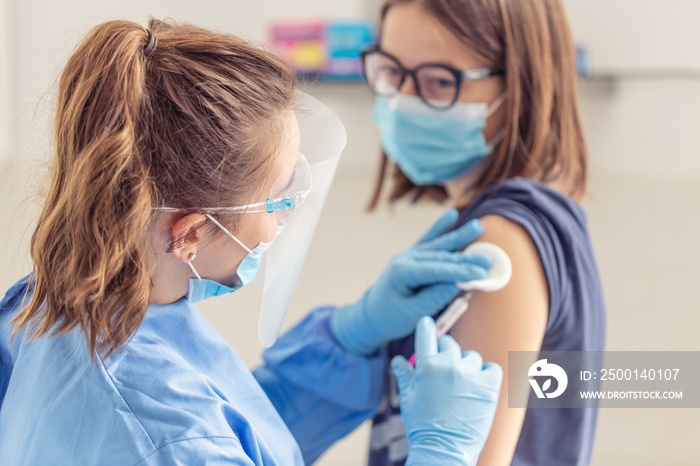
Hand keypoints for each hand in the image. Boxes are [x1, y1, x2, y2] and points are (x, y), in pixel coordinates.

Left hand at [331, 209, 490, 354]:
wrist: (371, 316)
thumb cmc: (390, 318)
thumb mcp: (412, 313)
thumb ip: (433, 297)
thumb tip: (457, 284)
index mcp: (402, 272)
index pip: (436, 270)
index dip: (460, 272)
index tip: (481, 273)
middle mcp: (405, 259)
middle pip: (441, 256)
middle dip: (466, 258)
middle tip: (489, 258)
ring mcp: (409, 255)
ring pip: (438, 245)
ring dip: (459, 237)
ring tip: (478, 227)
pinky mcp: (413, 257)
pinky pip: (429, 240)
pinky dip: (440, 228)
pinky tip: (451, 215)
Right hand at [393, 317, 501, 465]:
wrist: (444, 449)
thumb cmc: (423, 425)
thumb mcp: (408, 399)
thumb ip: (405, 375)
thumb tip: (398, 360)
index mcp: (426, 366)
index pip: (426, 336)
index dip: (426, 327)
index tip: (427, 322)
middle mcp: (448, 365)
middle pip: (450, 344)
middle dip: (446, 352)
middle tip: (445, 369)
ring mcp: (470, 374)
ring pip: (471, 358)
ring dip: (467, 368)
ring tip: (462, 388)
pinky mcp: (489, 385)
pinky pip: (491, 369)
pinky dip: (487, 375)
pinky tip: (479, 388)